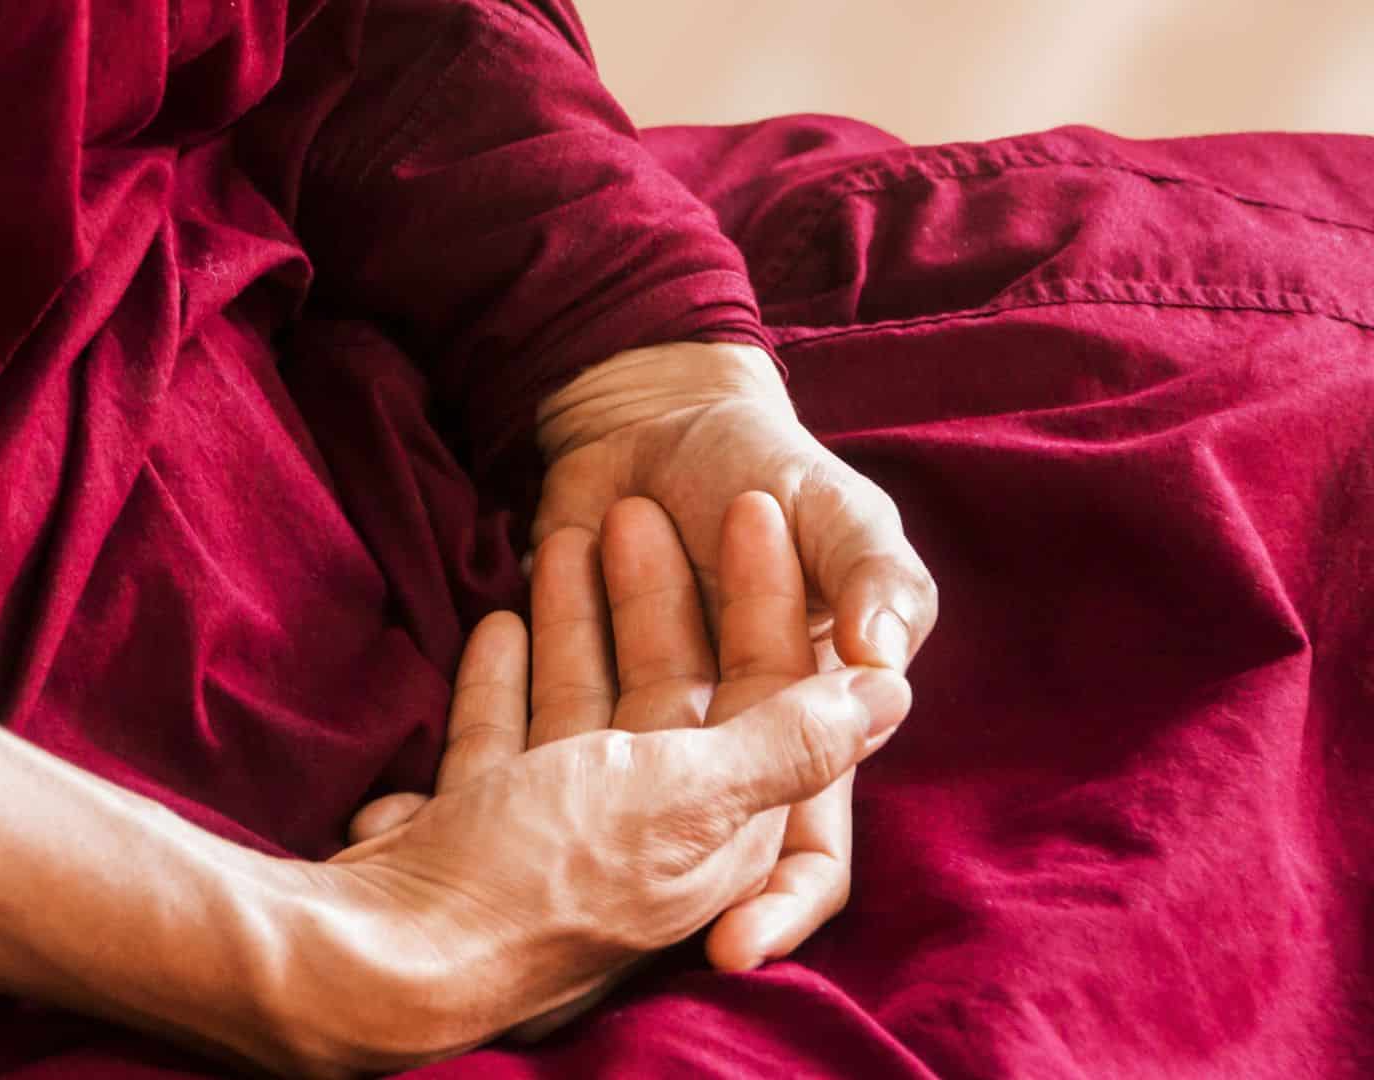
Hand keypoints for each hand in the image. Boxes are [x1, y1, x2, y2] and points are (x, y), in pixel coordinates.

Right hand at [294, 507, 910, 1073]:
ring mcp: (561, 825)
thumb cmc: (550, 869)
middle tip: (635, 503)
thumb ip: (790, 740)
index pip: (772, 691)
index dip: (766, 597)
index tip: (743, 506)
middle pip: (672, 687)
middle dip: (657, 593)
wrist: (389, 952)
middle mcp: (653, 829)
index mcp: (724, 828)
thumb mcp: (687, 794)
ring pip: (585, 699)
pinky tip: (500, 616)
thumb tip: (895, 691)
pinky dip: (507, 674)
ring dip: (578, 619)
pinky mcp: (485, 821)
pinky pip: (507, 730)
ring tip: (562, 535)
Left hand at [531, 341, 938, 967]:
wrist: (651, 404)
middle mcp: (710, 762)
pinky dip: (494, 683)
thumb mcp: (834, 525)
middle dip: (643, 751)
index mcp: (800, 734)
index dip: (774, 911)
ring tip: (564, 566)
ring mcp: (622, 741)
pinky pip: (504, 729)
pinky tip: (491, 628)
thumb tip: (887, 678)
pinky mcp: (544, 704)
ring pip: (590, 746)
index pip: (802, 861)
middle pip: (681, 798)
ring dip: (569, 664)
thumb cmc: (754, 466)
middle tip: (615, 687)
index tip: (725, 947)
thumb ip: (873, 590)